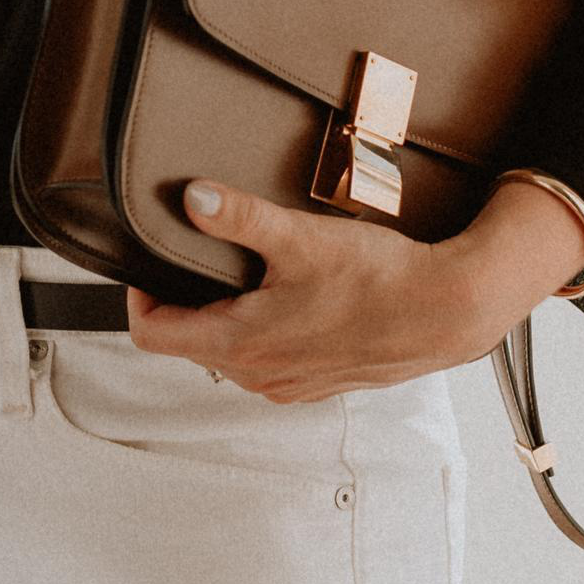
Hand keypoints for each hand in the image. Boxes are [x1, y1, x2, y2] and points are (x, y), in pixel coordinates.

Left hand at [124, 180, 487, 400]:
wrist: (443, 311)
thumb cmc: (376, 279)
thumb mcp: (298, 237)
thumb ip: (239, 217)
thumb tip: (192, 198)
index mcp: (241, 345)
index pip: (152, 336)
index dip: (139, 296)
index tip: (149, 261)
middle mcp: (259, 376)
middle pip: (188, 344)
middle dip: (181, 302)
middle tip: (192, 256)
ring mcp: (289, 384)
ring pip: (227, 354)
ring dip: (222, 317)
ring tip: (239, 272)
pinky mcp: (317, 382)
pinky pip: (266, 361)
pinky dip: (260, 332)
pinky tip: (284, 298)